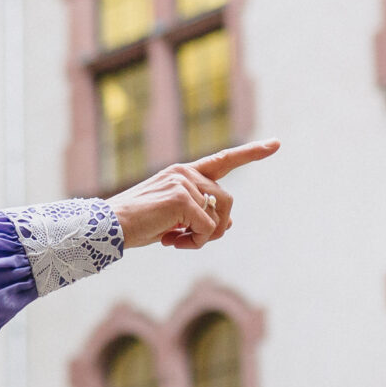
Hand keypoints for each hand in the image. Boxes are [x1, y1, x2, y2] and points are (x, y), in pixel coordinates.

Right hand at [109, 141, 279, 250]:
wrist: (109, 227)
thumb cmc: (137, 224)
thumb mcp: (174, 219)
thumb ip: (200, 216)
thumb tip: (228, 225)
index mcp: (184, 174)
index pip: (224, 160)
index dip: (251, 153)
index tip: (276, 144)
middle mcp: (186, 173)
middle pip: (226, 201)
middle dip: (214, 227)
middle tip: (187, 241)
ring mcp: (184, 182)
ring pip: (219, 216)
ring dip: (203, 236)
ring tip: (177, 241)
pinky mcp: (181, 197)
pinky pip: (206, 227)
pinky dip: (195, 242)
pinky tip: (171, 241)